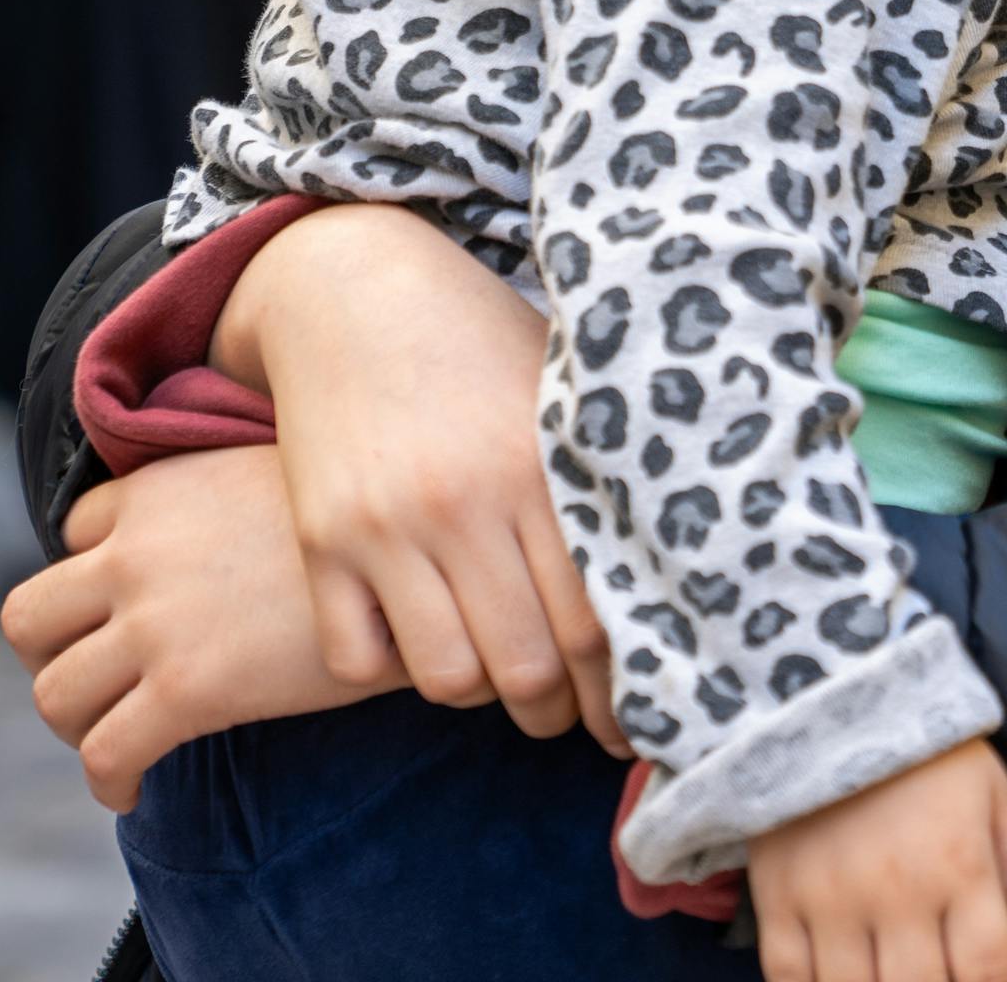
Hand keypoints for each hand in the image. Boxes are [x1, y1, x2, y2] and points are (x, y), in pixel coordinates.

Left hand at [0, 446, 393, 809]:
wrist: (427, 569)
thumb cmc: (377, 524)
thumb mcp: (286, 474)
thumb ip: (231, 495)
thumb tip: (236, 528)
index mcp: (159, 491)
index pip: (76, 530)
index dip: (94, 574)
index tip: (123, 608)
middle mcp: (136, 554)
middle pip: (29, 618)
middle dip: (49, 657)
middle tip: (92, 682)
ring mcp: (155, 624)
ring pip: (54, 694)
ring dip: (74, 724)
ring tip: (112, 739)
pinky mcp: (186, 691)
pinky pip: (106, 751)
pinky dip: (107, 780)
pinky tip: (132, 789)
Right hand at [219, 201, 625, 756]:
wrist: (350, 289)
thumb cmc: (479, 344)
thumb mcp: (559, 393)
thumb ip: (605, 477)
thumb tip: (686, 575)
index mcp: (541, 468)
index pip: (597, 621)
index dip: (623, 691)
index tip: (641, 716)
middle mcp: (464, 503)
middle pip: (528, 666)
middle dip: (559, 714)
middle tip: (571, 717)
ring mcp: (385, 525)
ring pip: (448, 676)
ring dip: (481, 695)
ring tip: (500, 678)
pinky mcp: (320, 539)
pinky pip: (356, 659)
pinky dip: (391, 670)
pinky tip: (421, 639)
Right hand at [745, 739, 1006, 981]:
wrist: (826, 693)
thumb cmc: (925, 753)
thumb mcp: (993, 797)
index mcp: (961, 866)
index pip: (987, 970)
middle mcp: (899, 892)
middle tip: (935, 977)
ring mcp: (833, 899)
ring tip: (889, 976)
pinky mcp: (778, 897)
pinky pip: (789, 978)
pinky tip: (836, 981)